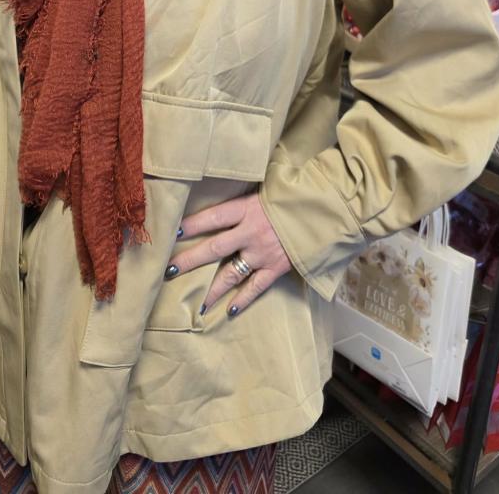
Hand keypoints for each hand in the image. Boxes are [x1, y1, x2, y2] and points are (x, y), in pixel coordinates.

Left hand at [166, 193, 291, 316]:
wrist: (329, 211)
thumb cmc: (296, 195)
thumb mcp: (269, 188)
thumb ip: (248, 197)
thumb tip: (230, 192)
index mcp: (247, 208)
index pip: (212, 217)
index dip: (191, 225)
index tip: (172, 233)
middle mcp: (251, 232)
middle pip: (213, 248)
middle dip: (190, 260)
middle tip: (169, 270)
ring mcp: (263, 253)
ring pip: (230, 274)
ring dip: (212, 289)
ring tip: (196, 303)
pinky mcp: (277, 268)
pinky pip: (255, 287)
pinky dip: (243, 299)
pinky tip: (229, 310)